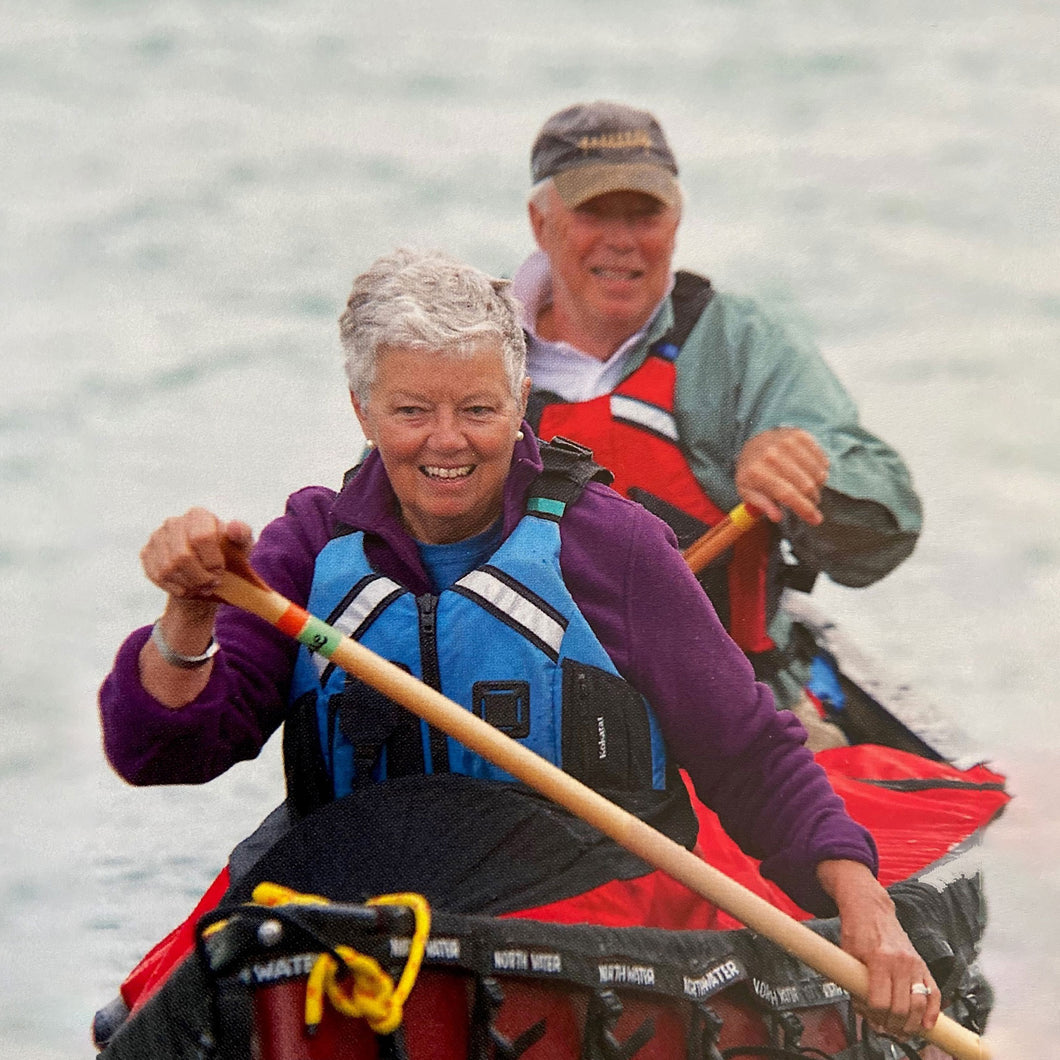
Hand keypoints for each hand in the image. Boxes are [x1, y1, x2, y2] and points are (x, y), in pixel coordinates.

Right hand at [140, 507, 253, 602]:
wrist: (207, 569)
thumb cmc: (229, 554)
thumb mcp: (242, 546)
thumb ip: (241, 534)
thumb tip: (233, 526)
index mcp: (198, 515)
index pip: (201, 538)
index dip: (212, 561)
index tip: (220, 571)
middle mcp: (174, 522)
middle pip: (182, 557)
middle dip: (200, 577)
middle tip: (212, 584)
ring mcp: (157, 537)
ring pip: (168, 569)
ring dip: (188, 585)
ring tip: (202, 588)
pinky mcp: (146, 553)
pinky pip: (156, 576)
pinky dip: (175, 588)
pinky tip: (188, 589)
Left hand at [734, 428, 828, 525]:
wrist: (754, 442)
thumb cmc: (752, 471)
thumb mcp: (747, 491)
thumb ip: (762, 505)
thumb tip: (777, 517)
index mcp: (757, 471)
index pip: (788, 494)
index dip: (805, 509)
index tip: (816, 520)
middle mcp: (772, 454)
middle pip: (806, 485)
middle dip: (812, 500)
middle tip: (810, 503)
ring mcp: (787, 442)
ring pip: (818, 473)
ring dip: (818, 486)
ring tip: (808, 488)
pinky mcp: (801, 435)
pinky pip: (822, 460)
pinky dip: (821, 471)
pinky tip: (811, 473)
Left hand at [817, 860, 940, 1038]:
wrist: (870, 908)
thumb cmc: (857, 930)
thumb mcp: (848, 955)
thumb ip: (855, 982)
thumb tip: (864, 1011)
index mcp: (879, 959)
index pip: (880, 1002)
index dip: (873, 1015)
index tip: (868, 1017)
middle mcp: (900, 962)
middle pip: (901, 1008)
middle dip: (891, 1024)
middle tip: (883, 1028)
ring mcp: (914, 964)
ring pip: (919, 1005)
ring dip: (911, 1024)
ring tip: (900, 1030)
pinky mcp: (922, 964)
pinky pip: (934, 993)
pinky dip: (932, 1012)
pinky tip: (926, 1024)